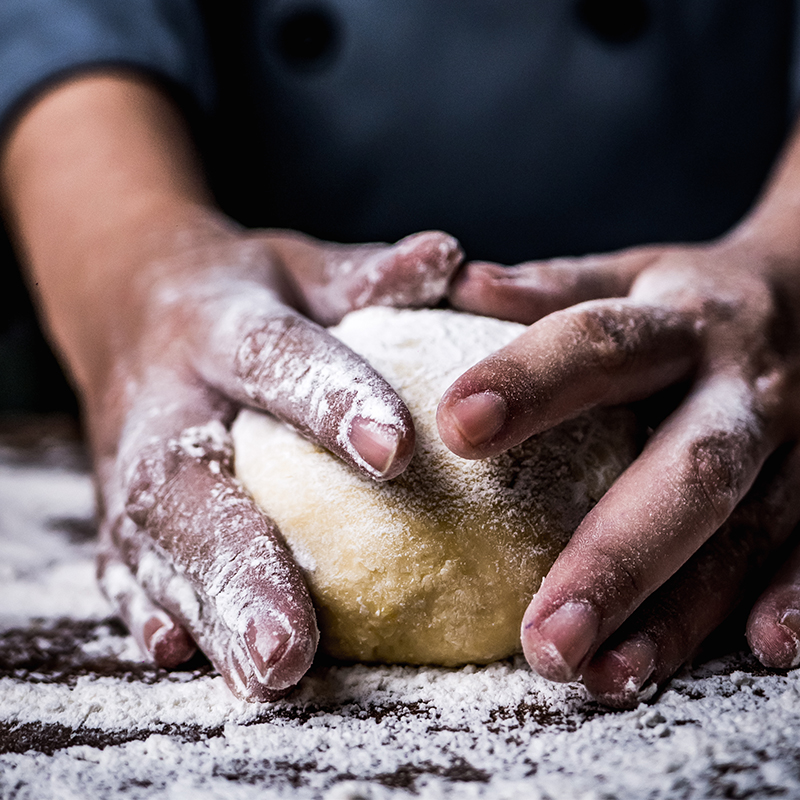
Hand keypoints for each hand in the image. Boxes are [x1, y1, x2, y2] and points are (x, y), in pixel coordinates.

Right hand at [0, 71, 462, 699]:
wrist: (133, 304)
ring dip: (208, 613)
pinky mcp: (117, 504)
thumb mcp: (302, 267)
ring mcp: (130, 461)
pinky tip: (179, 652)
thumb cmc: (245, 292)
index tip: (396, 453)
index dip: (329, 399)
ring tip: (265, 676)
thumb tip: (452, 255)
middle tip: (296, 644)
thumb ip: (369, 275)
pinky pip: (125, 560)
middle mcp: (165, 400)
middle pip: (195, 486)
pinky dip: (147, 606)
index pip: (274, 358)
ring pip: (159, 544)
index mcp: (215, 323)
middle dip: (245, 565)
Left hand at [439, 234, 799, 706]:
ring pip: (750, 531)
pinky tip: (758, 651)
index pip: (597, 343)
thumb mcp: (627, 274)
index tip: (457, 425)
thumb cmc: (689, 298)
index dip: (530, 380)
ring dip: (684, 612)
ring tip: (604, 674)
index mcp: (677, 318)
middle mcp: (745, 384)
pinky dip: (794, 597)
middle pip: (687, 468)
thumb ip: (553, 287)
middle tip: (542, 634)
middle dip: (615, 554)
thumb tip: (463, 283)